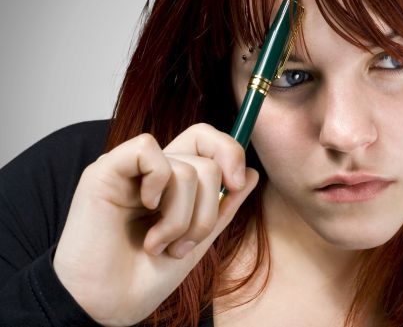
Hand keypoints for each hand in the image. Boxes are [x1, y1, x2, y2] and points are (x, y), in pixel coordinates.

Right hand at [53, 123, 258, 325]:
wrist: (109, 305)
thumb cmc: (146, 277)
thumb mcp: (198, 240)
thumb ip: (224, 206)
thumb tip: (251, 174)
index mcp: (174, 183)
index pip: (207, 142)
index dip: (231, 152)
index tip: (236, 185)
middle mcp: (153, 172)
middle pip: (206, 153)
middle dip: (211, 204)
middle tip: (189, 240)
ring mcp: (130, 169)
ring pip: (186, 167)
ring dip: (182, 217)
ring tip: (161, 245)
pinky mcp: (105, 170)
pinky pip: (148, 152)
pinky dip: (159, 187)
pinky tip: (145, 212)